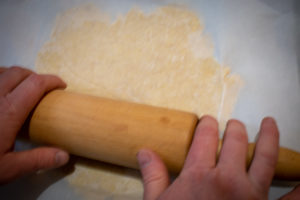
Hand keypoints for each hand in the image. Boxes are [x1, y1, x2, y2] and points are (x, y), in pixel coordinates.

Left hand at [0, 66, 68, 183]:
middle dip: (35, 76)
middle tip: (43, 89)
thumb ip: (38, 160)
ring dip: (16, 75)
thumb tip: (64, 156)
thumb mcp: (8, 168)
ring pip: (1, 71)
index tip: (61, 86)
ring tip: (21, 87)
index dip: (52, 80)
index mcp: (9, 111)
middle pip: (19, 72)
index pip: (36, 84)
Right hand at [137, 116, 299, 199]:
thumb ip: (154, 176)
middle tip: (234, 123)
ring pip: (264, 156)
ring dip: (268, 137)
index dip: (207, 125)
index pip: (205, 138)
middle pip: (234, 141)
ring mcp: (251, 195)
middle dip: (234, 128)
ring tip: (270, 123)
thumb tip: (144, 152)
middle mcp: (227, 179)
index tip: (208, 120)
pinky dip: (299, 188)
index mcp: (199, 176)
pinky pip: (289, 199)